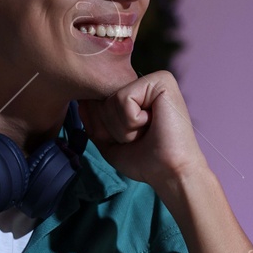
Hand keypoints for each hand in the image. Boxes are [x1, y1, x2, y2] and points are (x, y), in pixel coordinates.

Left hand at [78, 71, 209, 193]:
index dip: (106, 128)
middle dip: (114, 128)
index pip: (101, 103)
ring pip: (112, 100)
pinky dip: (132, 121)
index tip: (132, 141)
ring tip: (147, 132)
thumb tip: (82, 101)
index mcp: (137, 96)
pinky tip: (153, 124)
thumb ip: (94, 122)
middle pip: (104, 100)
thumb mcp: (110, 142)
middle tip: (141, 137)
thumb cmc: (145, 161)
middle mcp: (146, 84)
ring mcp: (154, 80)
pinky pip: (123, 99)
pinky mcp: (161, 81)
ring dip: (124, 127)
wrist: (170, 173)